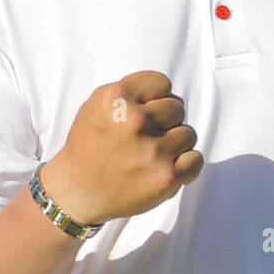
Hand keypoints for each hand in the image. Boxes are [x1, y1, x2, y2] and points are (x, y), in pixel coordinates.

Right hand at [39, 71, 202, 225]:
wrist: (77, 191)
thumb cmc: (91, 143)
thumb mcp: (98, 103)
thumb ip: (133, 91)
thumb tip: (171, 95)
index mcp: (116, 98)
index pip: (162, 83)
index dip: (154, 97)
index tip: (141, 112)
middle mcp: (135, 121)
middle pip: (178, 107)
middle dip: (165, 121)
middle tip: (144, 136)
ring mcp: (153, 150)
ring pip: (189, 133)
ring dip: (174, 143)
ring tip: (151, 153)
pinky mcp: (166, 177)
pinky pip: (196, 159)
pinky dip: (185, 164)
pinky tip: (165, 166)